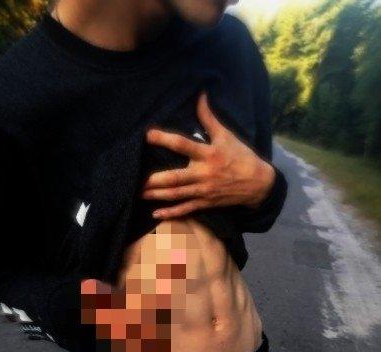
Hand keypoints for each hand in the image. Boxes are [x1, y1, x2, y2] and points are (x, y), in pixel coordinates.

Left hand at [142, 92, 275, 219]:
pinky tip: (156, 214)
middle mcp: (204, 174)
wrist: (258, 184)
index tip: (147, 135)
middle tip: (136, 179)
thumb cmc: (241, 156)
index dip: (165, 139)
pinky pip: (186, 209)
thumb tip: (200, 95)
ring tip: (139, 193)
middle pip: (175, 177)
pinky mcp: (206, 203)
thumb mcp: (227, 135)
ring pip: (177, 195)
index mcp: (208, 154)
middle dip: (155, 180)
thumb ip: (209, 117)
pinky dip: (171, 213)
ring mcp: (204, 190)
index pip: (183, 144)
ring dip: (157, 195)